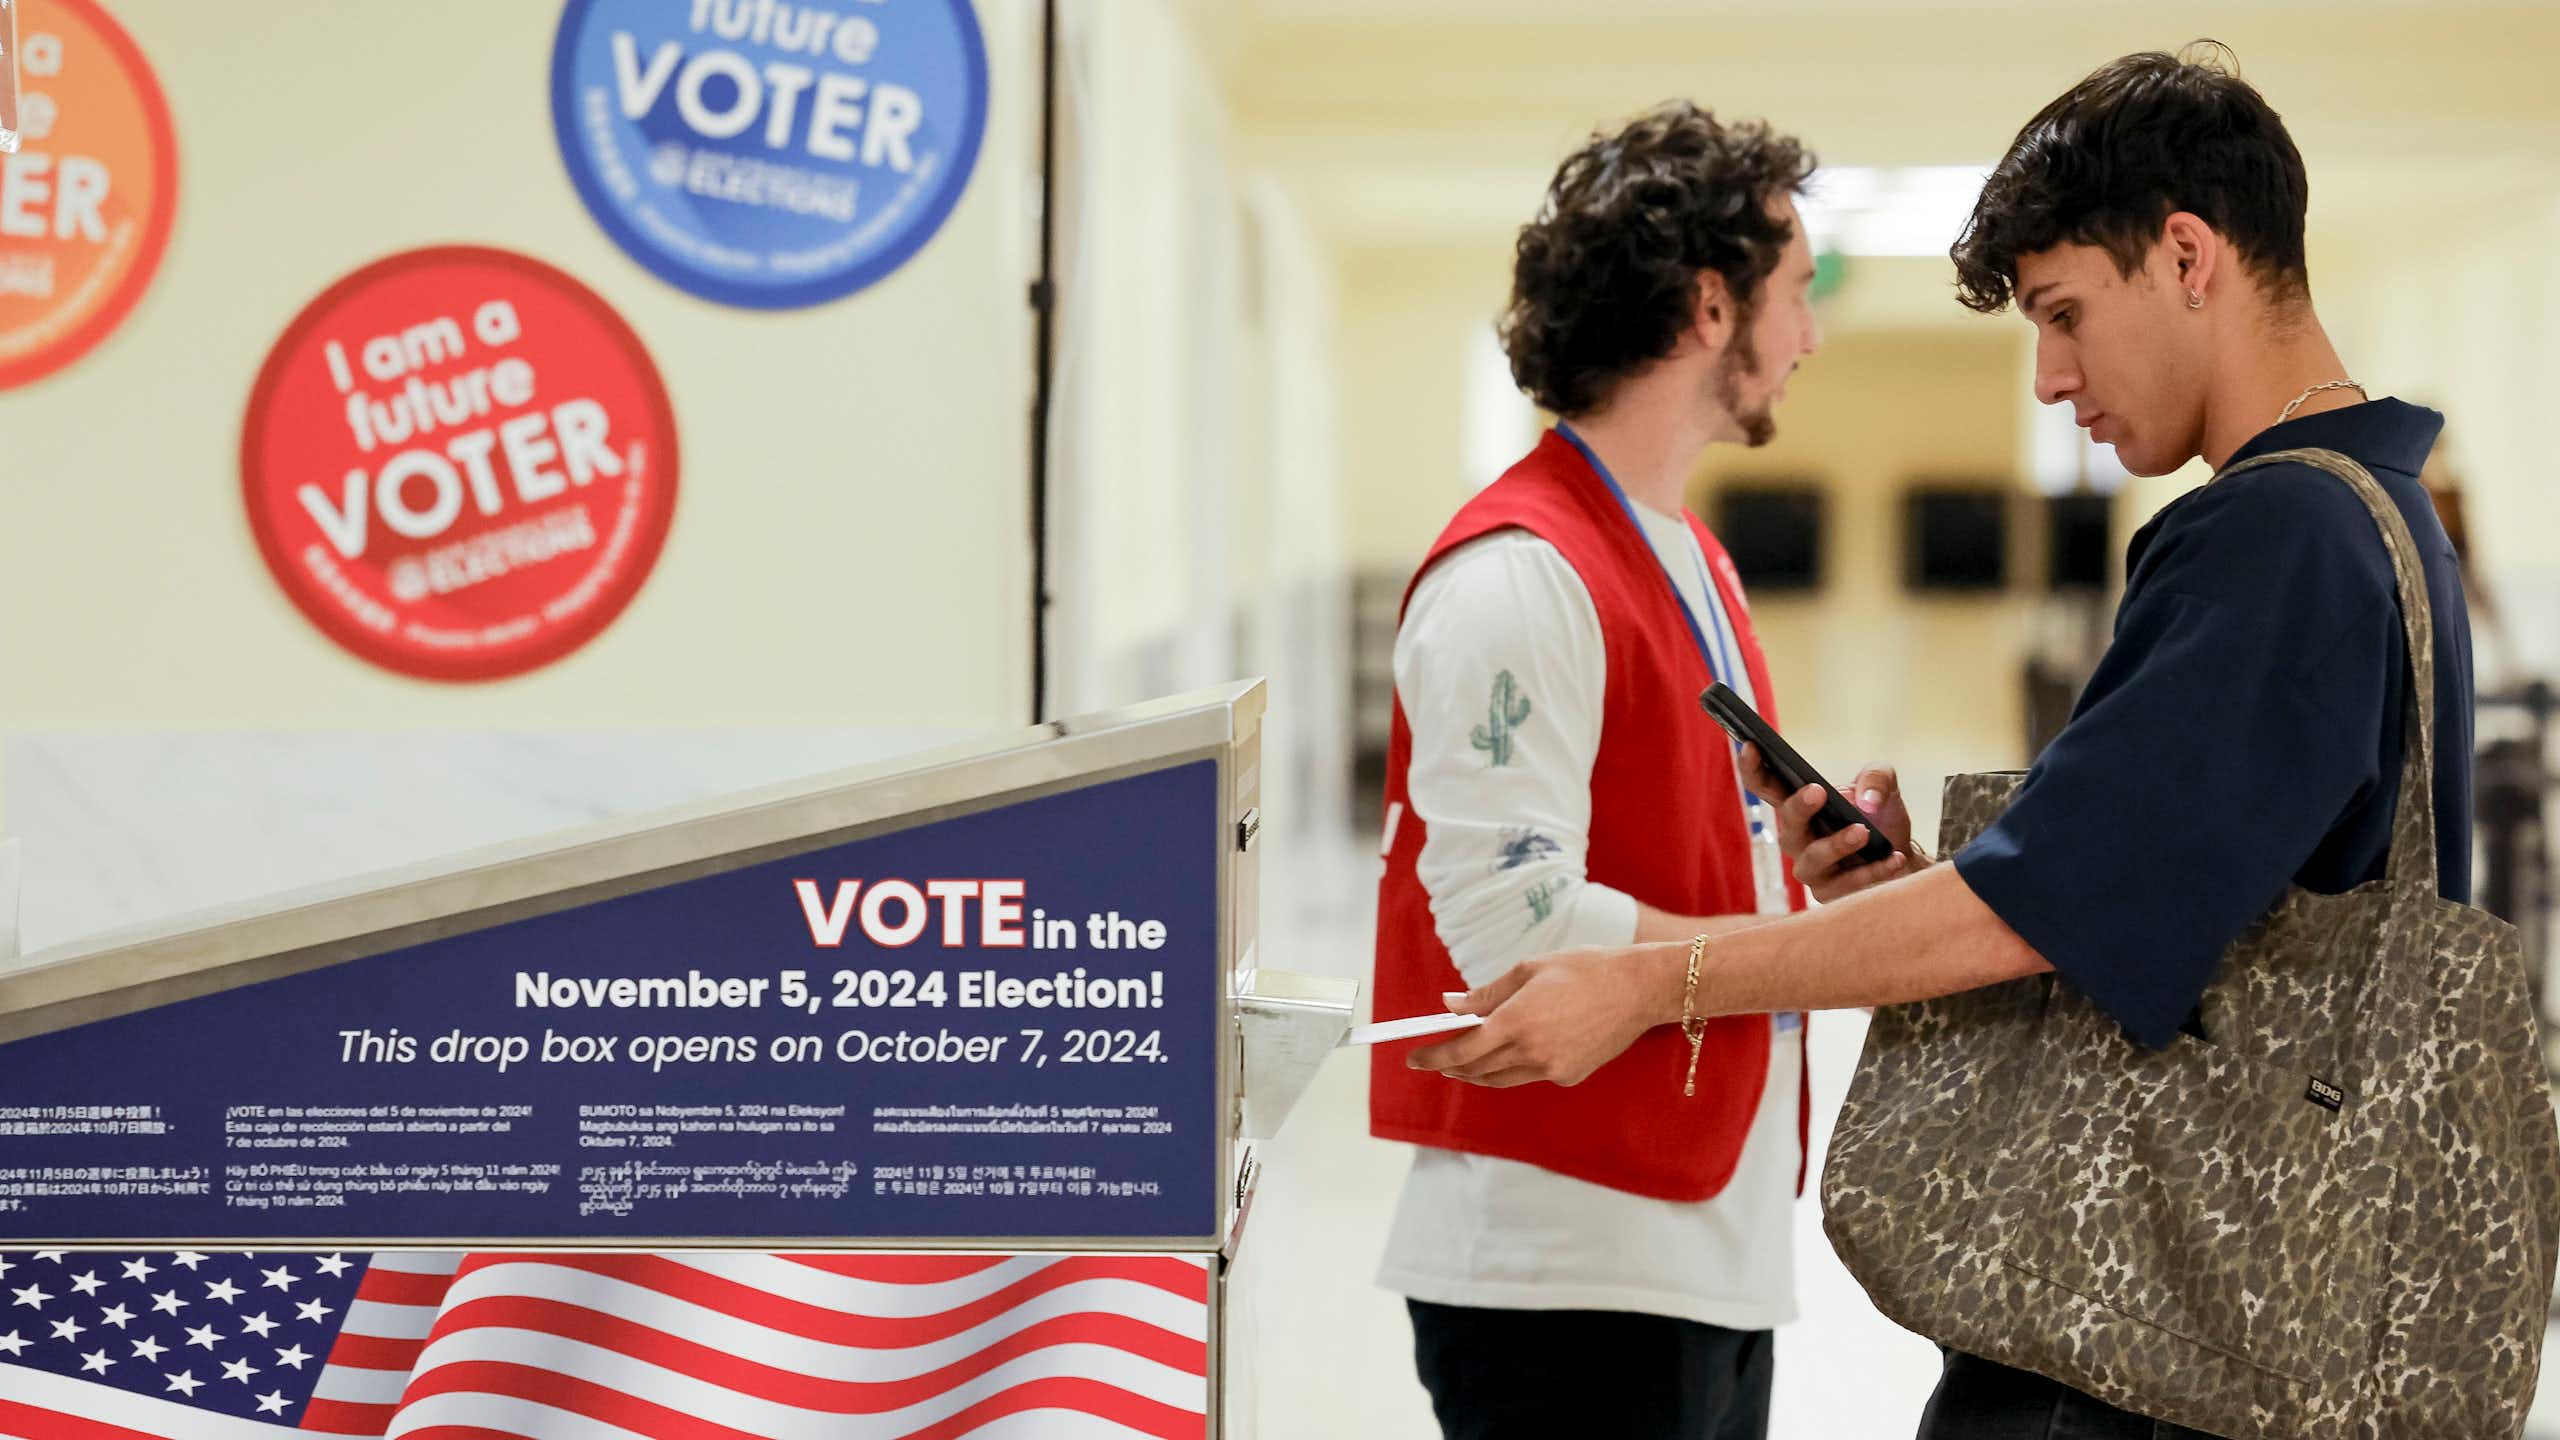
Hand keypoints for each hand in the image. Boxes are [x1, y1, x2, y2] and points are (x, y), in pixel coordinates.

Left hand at [1406, 945, 1674, 1087]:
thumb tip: (1452, 1005)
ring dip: (1478, 1072)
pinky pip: (1531, 1075)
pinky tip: (1513, 1052)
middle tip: (1434, 1059)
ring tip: (1463, 1062)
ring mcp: (1552, 1068)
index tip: (1414, 1058)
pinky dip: (1514, 1066)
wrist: (1639, 989)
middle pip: (1477, 1070)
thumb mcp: (1529, 970)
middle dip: (1451, 1067)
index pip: (1461, 1051)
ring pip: (1501, 1078)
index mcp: (1516, 1022)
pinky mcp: (1569, 1075)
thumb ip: (1486, 993)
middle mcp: (1531, 1052)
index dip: (1433, 1058)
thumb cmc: (1584, 969)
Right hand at [1737, 747, 1919, 904]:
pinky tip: (1893, 857)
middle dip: (1799, 808)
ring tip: (1863, 831)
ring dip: (1836, 844)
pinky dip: (1873, 869)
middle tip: (1818, 792)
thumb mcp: (1882, 785)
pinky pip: (1847, 884)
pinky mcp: (1830, 893)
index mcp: (1798, 805)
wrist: (1904, 858)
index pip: (1766, 786)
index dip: (1753, 768)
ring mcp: (1811, 868)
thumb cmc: (1880, 817)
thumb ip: (1876, 777)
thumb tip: (1865, 800)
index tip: (1751, 745)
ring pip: (1813, 859)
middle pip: (1787, 824)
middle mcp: (1796, 837)